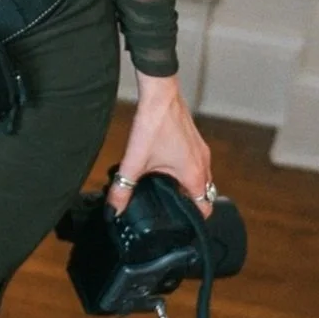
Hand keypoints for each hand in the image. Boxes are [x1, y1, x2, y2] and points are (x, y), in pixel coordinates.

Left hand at [106, 72, 213, 215]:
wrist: (160, 93)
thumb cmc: (154, 124)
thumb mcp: (135, 161)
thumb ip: (123, 188)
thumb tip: (113, 209)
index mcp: (194, 174)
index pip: (205, 208)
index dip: (193, 220)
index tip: (178, 225)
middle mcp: (203, 163)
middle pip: (203, 194)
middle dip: (187, 204)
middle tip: (167, 209)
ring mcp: (200, 151)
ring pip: (200, 178)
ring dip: (185, 187)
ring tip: (163, 191)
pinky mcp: (194, 141)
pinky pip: (195, 164)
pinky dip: (184, 171)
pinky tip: (164, 169)